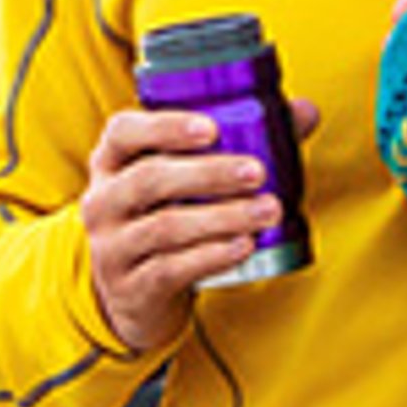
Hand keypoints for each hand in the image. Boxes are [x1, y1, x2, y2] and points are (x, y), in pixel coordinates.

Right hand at [81, 103, 277, 351]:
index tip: (213, 128)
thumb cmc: (169, 214)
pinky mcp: (130, 288)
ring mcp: (111, 247)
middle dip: (209, 173)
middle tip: (258, 173)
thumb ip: (241, 141)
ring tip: (268, 211)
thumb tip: (304, 112)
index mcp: (112, 161)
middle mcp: (102, 201)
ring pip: (165, 227)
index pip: (123, 131)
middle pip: (150, 179)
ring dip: (223, 217)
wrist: (136, 295)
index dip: (165, 126)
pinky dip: (211, 256)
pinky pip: (170, 269)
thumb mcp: (185, 178)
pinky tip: (245, 246)